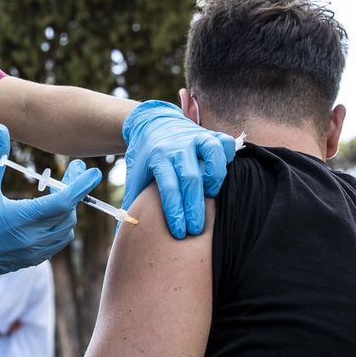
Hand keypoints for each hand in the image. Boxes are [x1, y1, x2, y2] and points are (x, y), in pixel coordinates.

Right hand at [0, 124, 101, 281]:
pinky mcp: (31, 260)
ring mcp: (33, 252)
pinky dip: (60, 226)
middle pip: (68, 213)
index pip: (63, 201)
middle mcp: (33, 238)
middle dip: (75, 192)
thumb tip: (1, 129)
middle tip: (73, 172)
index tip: (93, 172)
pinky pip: (56, 242)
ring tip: (62, 191)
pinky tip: (51, 213)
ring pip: (65, 230)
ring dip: (68, 210)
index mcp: (24, 219)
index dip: (81, 186)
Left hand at [122, 100, 235, 237]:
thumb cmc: (146, 157)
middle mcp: (177, 146)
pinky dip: (228, 157)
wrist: (152, 123)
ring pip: (212, 154)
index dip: (175, 211)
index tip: (179, 232)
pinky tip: (222, 173)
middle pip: (190, 178)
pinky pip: (224, 143)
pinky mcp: (209, 134)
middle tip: (195, 230)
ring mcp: (195, 138)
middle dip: (194, 207)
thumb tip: (127, 233)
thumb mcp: (135, 175)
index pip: (168, 187)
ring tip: (211, 197)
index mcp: (157, 157)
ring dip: (215, 178)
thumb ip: (133, 201)